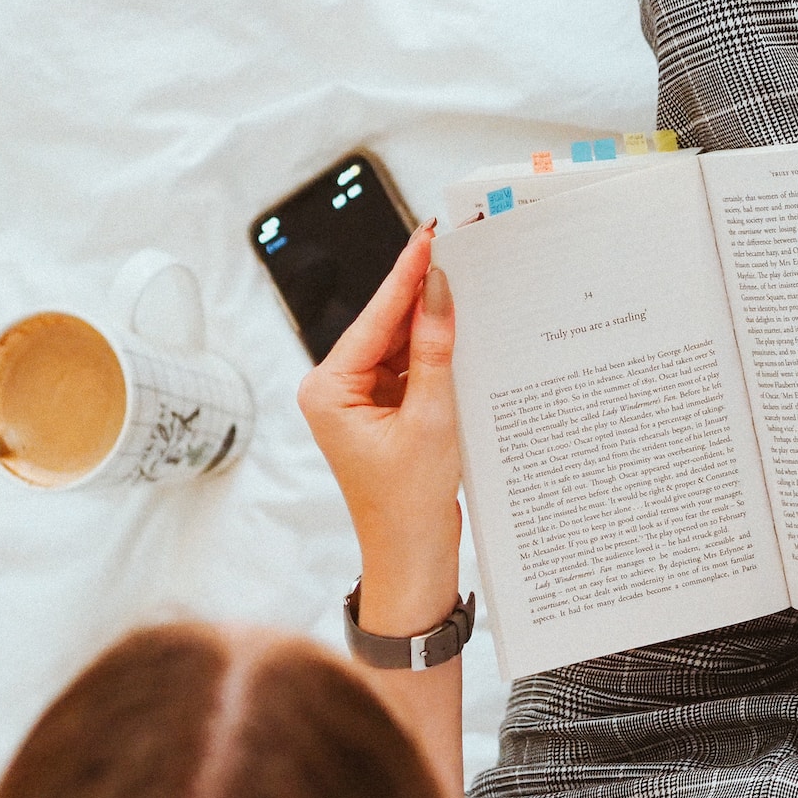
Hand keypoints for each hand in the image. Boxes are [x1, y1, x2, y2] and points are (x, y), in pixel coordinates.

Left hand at [297, 221, 460, 632]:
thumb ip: (433, 350)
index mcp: (328, 390)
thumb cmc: (410, 503)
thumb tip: (438, 291)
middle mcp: (334, 391)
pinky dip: (434, 357)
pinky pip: (409, 372)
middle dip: (421, 296)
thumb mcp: (431, 418)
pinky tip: (464, 333)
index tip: (428, 238)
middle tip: (456, 251)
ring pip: (399, 348)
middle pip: (384, 328)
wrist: (412, 559)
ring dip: (432, 326)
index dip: (405, 277)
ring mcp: (357, 403)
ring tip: (469, 286)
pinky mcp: (381, 414)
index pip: (373, 319)